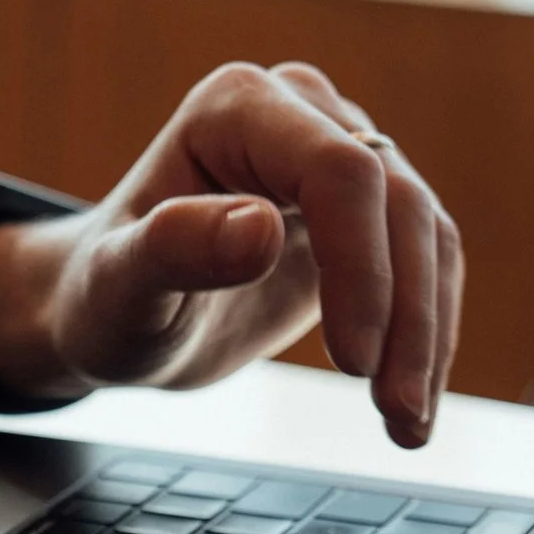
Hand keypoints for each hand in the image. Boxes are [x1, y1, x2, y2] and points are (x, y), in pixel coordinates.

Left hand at [0, 62, 463, 446]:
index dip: (360, 267)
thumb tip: (261, 229)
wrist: (117, 314)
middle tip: (396, 413)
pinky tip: (412, 403)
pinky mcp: (366, 212)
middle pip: (397, 201)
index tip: (351, 362)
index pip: (338, 170)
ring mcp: (341, 155)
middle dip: (406, 315)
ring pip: (426, 234)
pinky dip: (428, 336)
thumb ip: (175, 248)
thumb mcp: (119, 286)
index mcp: (236, 108)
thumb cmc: (104, 295)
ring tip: (407, 425)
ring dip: (428, 336)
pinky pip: (425, 263)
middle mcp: (299, 113)